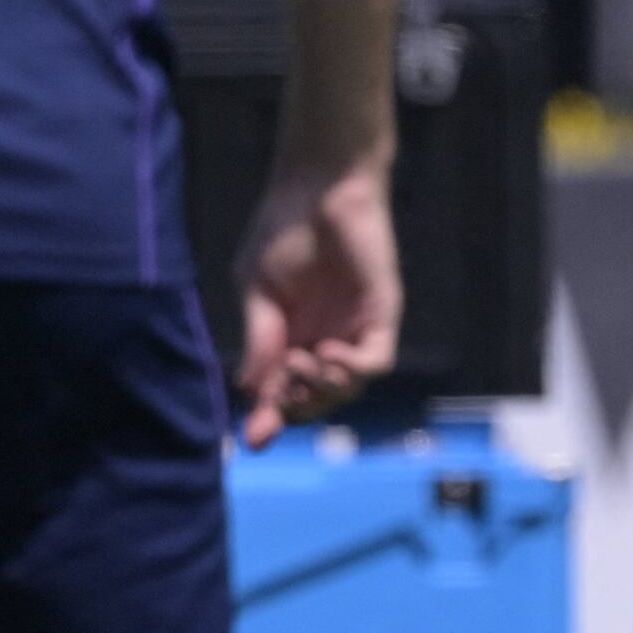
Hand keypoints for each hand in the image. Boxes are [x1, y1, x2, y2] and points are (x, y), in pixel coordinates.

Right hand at [233, 159, 400, 445]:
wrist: (318, 190)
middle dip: (295, 409)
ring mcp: (353, 330)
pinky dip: (351, 370)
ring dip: (322, 390)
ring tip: (304, 362)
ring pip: (347, 390)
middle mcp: (321, 339)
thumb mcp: (257, 290)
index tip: (251, 442)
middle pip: (314, 400)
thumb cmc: (282, 231)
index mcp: (287, 336)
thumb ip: (260, 338)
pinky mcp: (381, 316)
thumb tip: (251, 388)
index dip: (267, 417)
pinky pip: (375, 363)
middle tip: (279, 396)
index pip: (279, 389)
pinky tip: (328, 352)